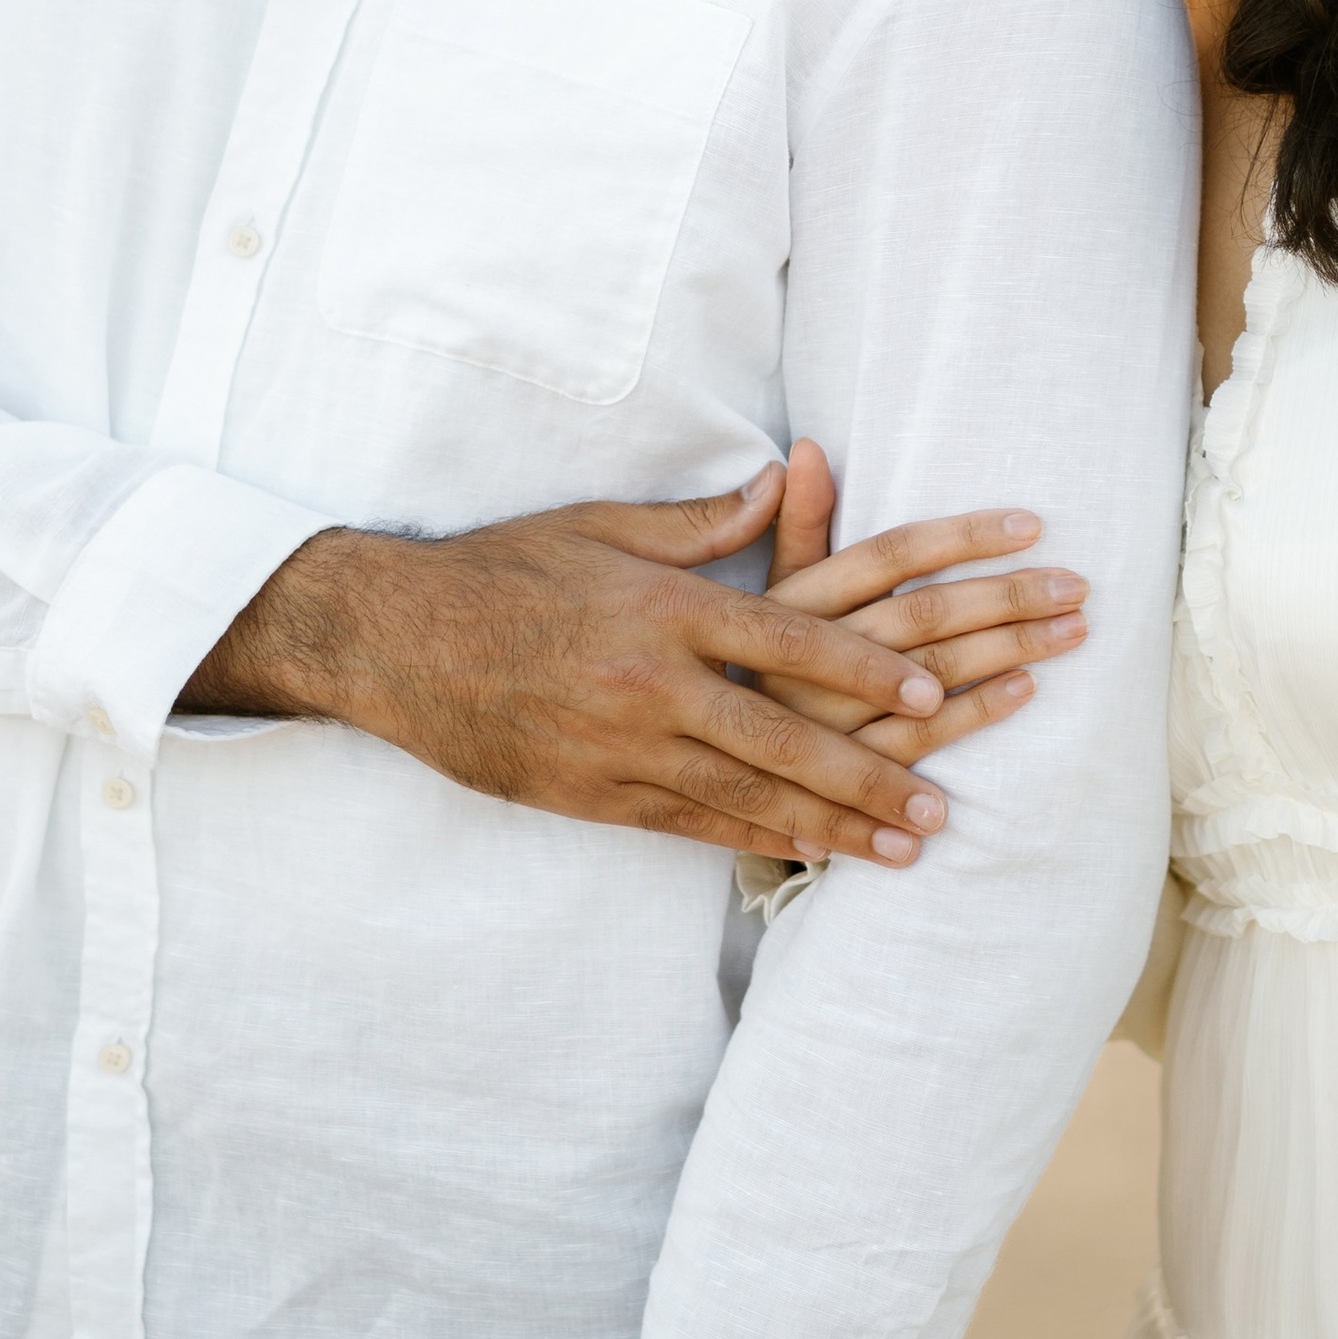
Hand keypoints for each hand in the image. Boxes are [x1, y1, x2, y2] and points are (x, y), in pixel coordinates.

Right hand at [181, 464, 958, 865]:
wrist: (394, 641)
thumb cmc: (503, 569)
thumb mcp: (601, 525)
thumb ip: (703, 521)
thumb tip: (786, 482)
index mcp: (665, 608)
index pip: (791, 642)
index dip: (866, 671)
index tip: (931, 692)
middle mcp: (653, 684)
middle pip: (787, 738)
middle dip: (874, 776)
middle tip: (942, 808)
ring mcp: (622, 749)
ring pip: (750, 797)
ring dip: (835, 826)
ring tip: (905, 848)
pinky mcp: (593, 796)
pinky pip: (692, 826)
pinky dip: (759, 842)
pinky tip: (812, 856)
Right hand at [757, 441, 1089, 774]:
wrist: (699, 756)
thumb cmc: (746, 662)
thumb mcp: (762, 592)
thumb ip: (796, 526)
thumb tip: (807, 448)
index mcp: (791, 601)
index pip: (890, 554)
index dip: (964, 536)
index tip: (1032, 525)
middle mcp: (807, 656)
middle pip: (923, 612)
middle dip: (1007, 595)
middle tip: (1075, 584)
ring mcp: (823, 717)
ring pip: (932, 673)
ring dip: (1011, 647)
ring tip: (1072, 629)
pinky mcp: (840, 774)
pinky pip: (921, 739)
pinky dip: (977, 710)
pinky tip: (1026, 688)